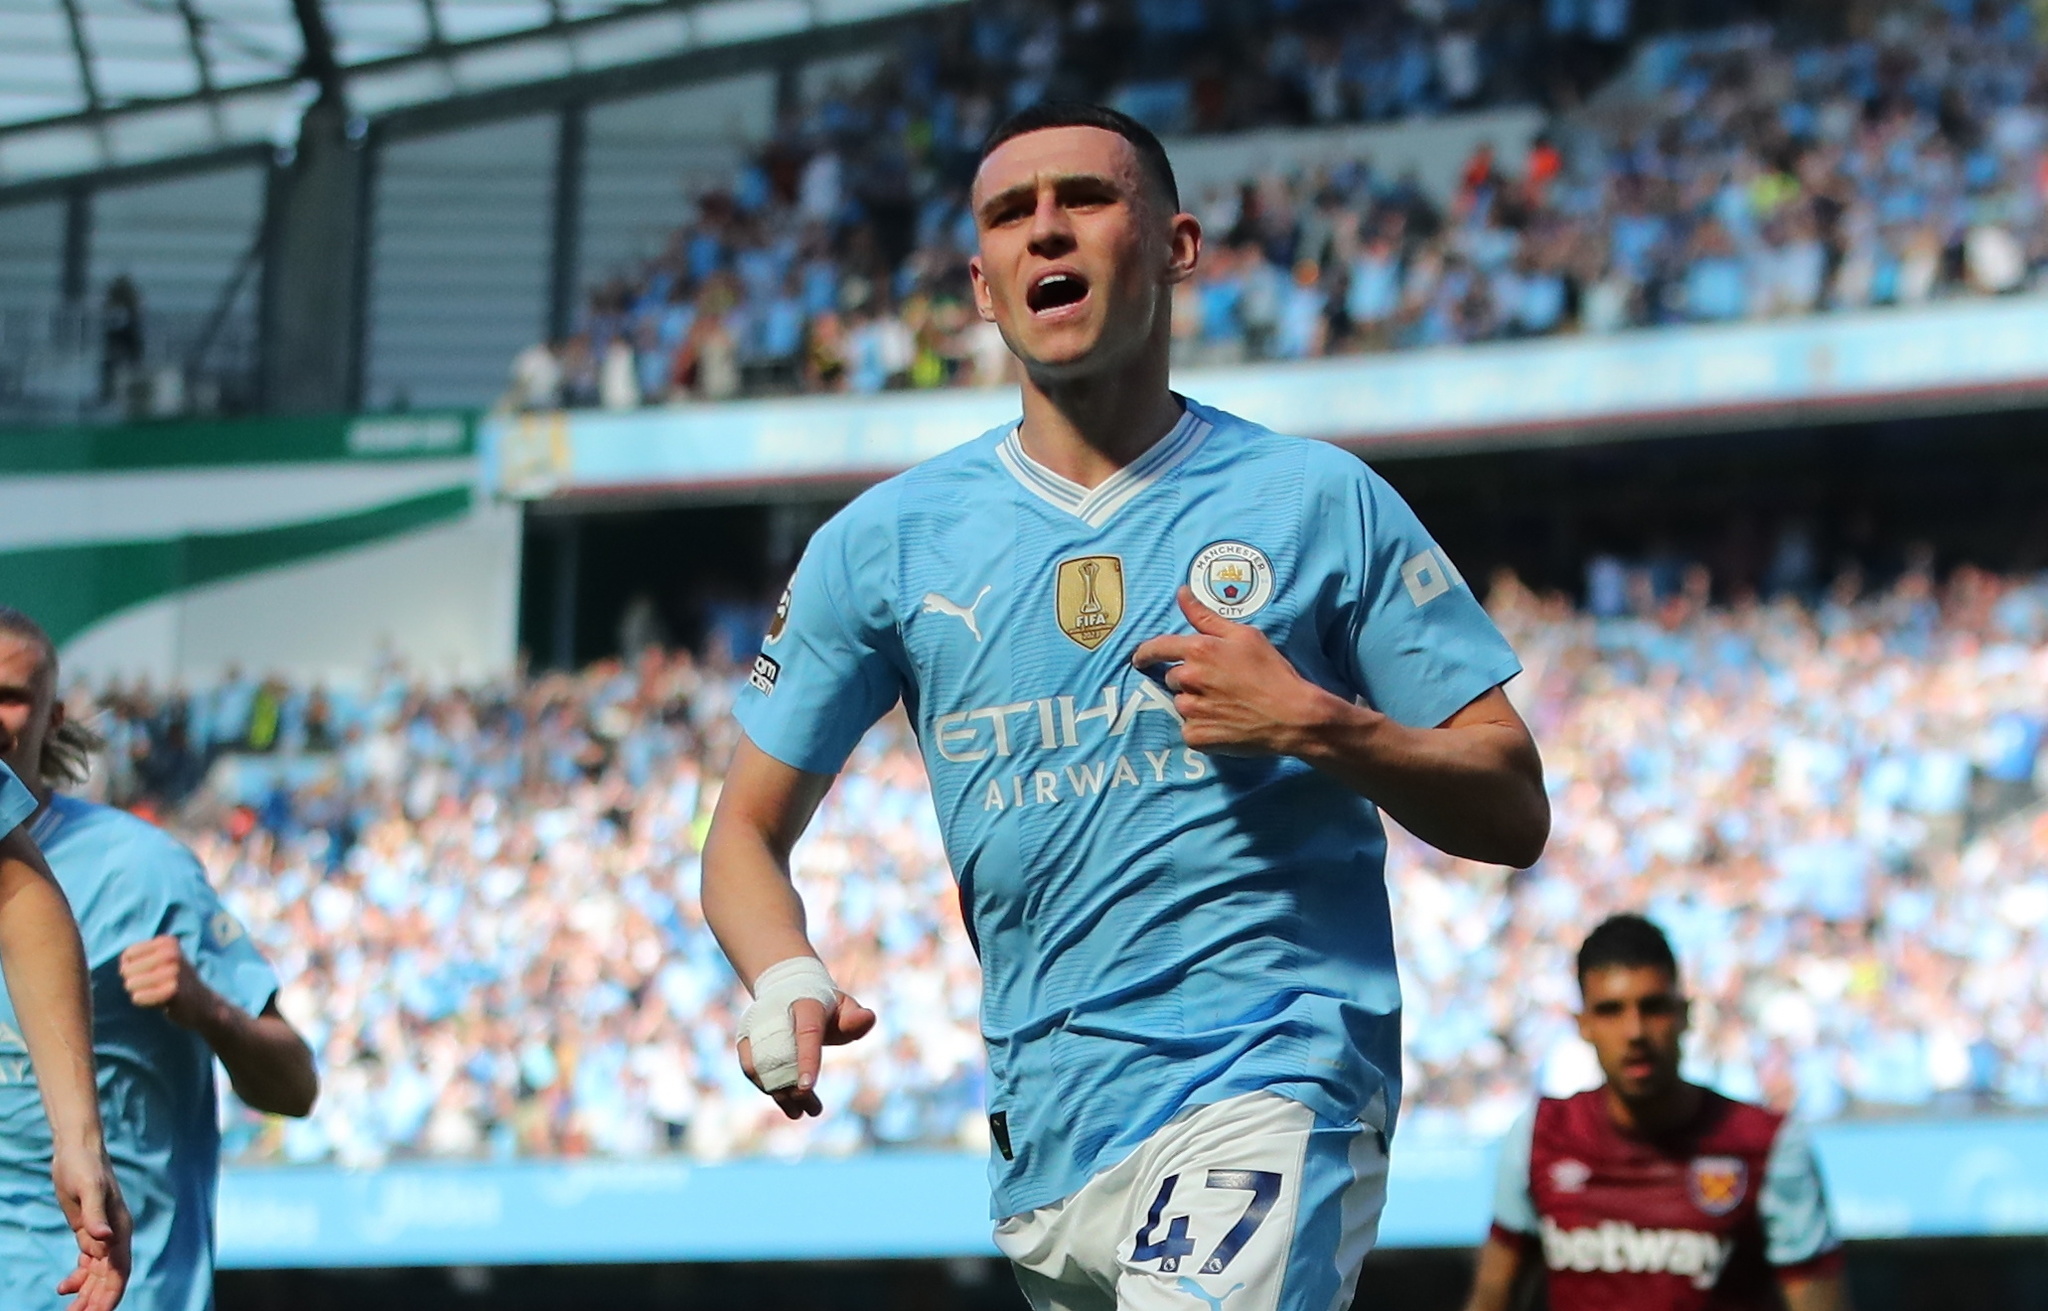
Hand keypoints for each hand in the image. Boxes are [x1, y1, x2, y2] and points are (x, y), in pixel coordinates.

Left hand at [51, 1142, 129, 1310]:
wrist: (77, 1149)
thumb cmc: (83, 1167)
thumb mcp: (88, 1189)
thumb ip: (96, 1215)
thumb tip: (104, 1239)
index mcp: (119, 1229)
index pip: (119, 1271)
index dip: (110, 1295)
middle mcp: (115, 1235)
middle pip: (110, 1277)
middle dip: (97, 1300)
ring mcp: (103, 1235)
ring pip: (99, 1274)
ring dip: (87, 1294)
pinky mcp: (89, 1231)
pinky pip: (88, 1263)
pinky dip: (78, 1278)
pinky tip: (63, 1287)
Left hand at [118, 936, 213, 1030]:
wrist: (203, 1003)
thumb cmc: (174, 980)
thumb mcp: (162, 958)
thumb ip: (138, 957)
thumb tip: (123, 967)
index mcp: (167, 942)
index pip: (127, 955)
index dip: (133, 968)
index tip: (151, 972)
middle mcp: (171, 953)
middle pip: (126, 970)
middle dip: (135, 981)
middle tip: (156, 985)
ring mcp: (173, 972)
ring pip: (130, 984)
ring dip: (140, 992)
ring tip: (159, 992)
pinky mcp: (172, 991)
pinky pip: (138, 997)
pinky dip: (144, 1002)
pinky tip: (161, 1002)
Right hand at [736, 993, 876, 1119]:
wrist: (788, 990)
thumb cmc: (823, 1006)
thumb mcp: (844, 1007)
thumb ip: (855, 1017)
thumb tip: (868, 1018)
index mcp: (806, 1004)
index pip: (807, 1033)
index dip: (806, 1060)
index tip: (806, 1088)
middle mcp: (776, 1014)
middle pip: (783, 1058)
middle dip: (795, 1089)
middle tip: (813, 1111)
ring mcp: (758, 1026)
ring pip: (764, 1068)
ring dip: (781, 1095)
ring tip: (800, 1113)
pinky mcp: (746, 1038)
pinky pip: (751, 1069)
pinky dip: (767, 1088)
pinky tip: (787, 1104)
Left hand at [1131, 587, 1340, 755]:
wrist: (1292, 716)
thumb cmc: (1272, 672)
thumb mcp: (1244, 635)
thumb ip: (1206, 616)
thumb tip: (1181, 593)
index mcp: (1199, 650)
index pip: (1157, 648)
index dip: (1145, 653)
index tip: (1139, 658)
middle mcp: (1189, 679)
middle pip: (1173, 678)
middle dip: (1188, 679)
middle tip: (1217, 684)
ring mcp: (1191, 710)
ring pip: (1181, 704)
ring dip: (1195, 703)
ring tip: (1225, 704)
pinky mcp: (1196, 736)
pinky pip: (1189, 728)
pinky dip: (1201, 727)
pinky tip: (1224, 723)